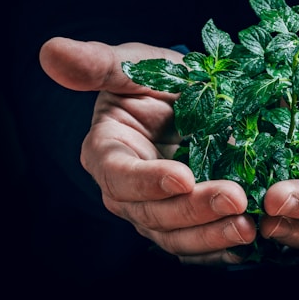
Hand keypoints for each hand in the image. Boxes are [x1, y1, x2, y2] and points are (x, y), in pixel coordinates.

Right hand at [40, 37, 256, 264]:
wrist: (186, 96)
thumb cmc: (155, 78)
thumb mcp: (132, 65)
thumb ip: (98, 63)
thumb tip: (50, 52)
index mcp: (107, 152)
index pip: (119, 175)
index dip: (148, 181)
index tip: (183, 176)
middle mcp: (127, 190)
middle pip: (152, 213)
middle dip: (193, 210)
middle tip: (235, 199)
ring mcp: (156, 209)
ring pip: (176, 236)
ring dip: (211, 235)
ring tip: (247, 226)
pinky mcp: (183, 221)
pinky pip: (197, 244)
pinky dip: (220, 247)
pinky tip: (246, 243)